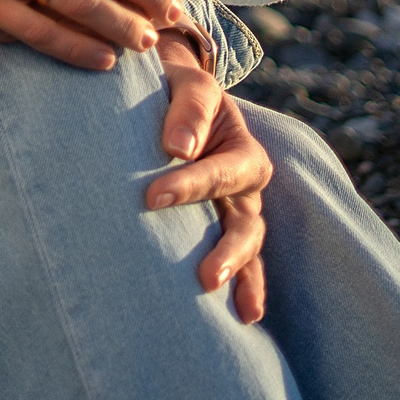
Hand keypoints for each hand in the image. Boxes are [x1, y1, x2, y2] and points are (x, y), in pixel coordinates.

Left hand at [150, 32, 270, 322]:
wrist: (168, 91)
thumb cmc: (174, 86)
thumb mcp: (186, 82)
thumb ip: (188, 107)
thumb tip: (177, 149)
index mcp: (242, 148)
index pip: (221, 172)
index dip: (190, 185)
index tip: (151, 196)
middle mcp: (246, 187)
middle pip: (248, 224)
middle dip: (228, 252)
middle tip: (205, 278)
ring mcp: (237, 211)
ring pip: (247, 248)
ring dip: (237, 275)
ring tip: (218, 299)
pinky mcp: (220, 227)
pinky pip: (238, 260)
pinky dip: (243, 286)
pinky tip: (242, 317)